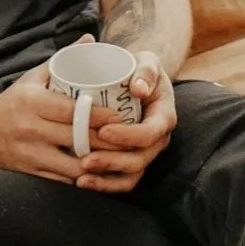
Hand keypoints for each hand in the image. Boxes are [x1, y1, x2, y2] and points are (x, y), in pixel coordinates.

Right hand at [0, 39, 119, 183]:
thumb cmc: (10, 102)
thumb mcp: (32, 78)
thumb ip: (63, 60)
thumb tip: (90, 40)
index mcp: (33, 102)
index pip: (74, 111)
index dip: (101, 117)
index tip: (122, 116)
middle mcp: (32, 127)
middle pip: (79, 138)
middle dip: (108, 142)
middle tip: (130, 140)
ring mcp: (31, 152)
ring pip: (75, 164)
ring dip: (99, 163)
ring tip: (119, 160)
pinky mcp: (32, 170)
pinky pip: (64, 178)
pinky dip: (84, 177)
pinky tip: (99, 174)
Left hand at [75, 51, 175, 192]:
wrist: (135, 77)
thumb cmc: (139, 67)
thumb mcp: (148, 61)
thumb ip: (147, 70)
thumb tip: (139, 88)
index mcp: (163, 116)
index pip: (151, 133)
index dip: (129, 136)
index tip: (103, 131)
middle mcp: (156, 138)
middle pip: (140, 159)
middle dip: (113, 161)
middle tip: (85, 159)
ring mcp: (144, 151)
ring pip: (130, 174)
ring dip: (106, 178)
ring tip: (81, 177)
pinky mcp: (129, 158)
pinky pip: (121, 179)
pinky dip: (104, 184)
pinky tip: (82, 183)